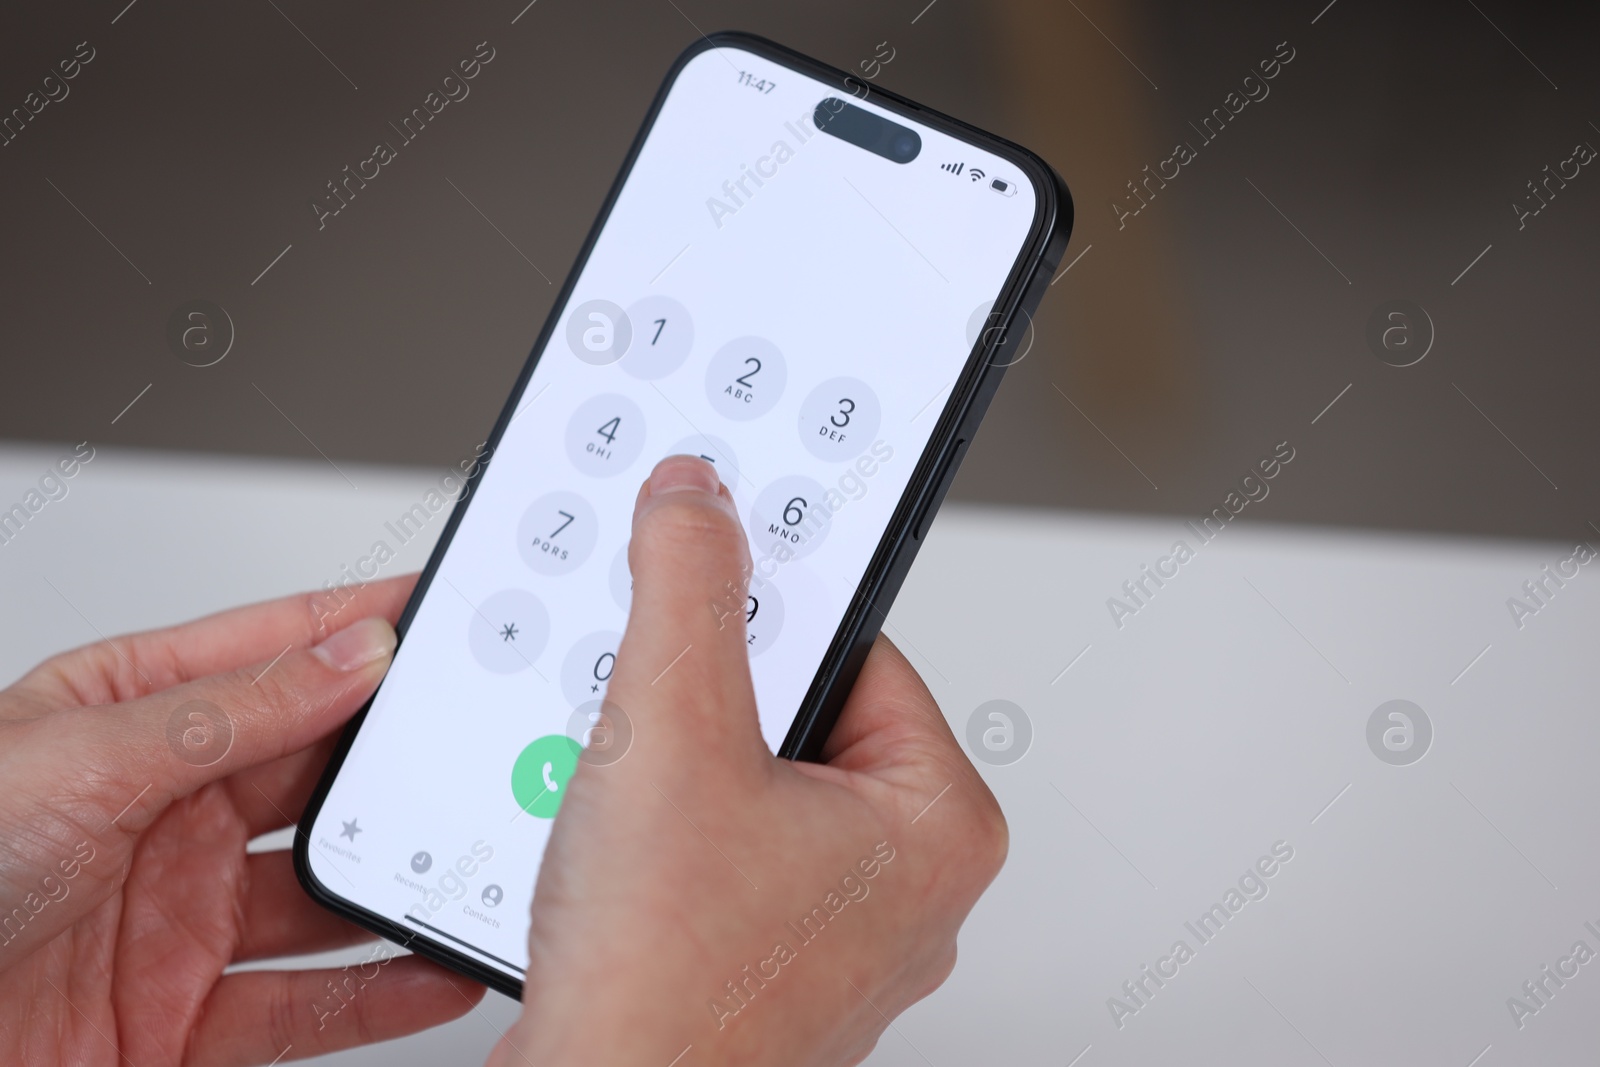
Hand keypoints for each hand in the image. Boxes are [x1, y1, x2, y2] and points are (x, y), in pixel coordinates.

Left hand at [0, 577, 483, 1064]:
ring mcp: (180, 917)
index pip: (273, 652)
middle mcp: (165, 812)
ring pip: (326, 889)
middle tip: (475, 742)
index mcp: (128, 720)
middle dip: (398, 756)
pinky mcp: (186, 1017)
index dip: (363, 625)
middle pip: (317, 770)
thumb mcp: (78, 766)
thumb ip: (228, 714)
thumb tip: (348, 655)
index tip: (449, 607)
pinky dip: (380, 990)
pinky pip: (307, 1002)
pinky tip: (428, 964)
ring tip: (463, 859)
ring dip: (398, 876)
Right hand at [493, 456, 1006, 1065]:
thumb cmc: (665, 989)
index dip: (763, 613)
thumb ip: (688, 593)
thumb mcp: (670, 735)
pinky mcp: (772, 958)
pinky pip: (723, 847)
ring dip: (676, 765)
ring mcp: (840, 929)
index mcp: (940, 822)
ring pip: (751, 781)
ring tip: (632, 803)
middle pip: (800, 711)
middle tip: (656, 720)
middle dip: (708, 701)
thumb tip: (699, 504)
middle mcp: (907, 882)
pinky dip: (667, 830)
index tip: (705, 583)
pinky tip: (623, 855)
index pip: (858, 645)